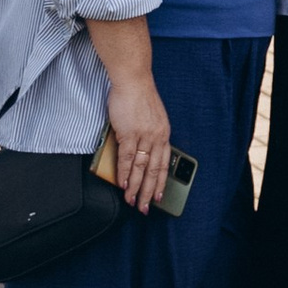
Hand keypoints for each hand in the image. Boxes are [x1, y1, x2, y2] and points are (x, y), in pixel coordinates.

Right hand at [100, 71, 172, 212]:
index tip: (159, 196)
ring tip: (132, 201)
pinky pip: (127, 159)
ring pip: (141, 168)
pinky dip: (125, 174)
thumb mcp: (151, 119)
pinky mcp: (129, 133)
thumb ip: (147, 137)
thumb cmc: (139, 97)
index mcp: (164, 133)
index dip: (161, 183)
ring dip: (136, 187)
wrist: (133, 80)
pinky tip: (123, 184)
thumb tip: (138, 156)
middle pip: (154, 171)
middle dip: (149, 192)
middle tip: (145, 207)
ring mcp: (144, 136)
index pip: (164, 164)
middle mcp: (157, 136)